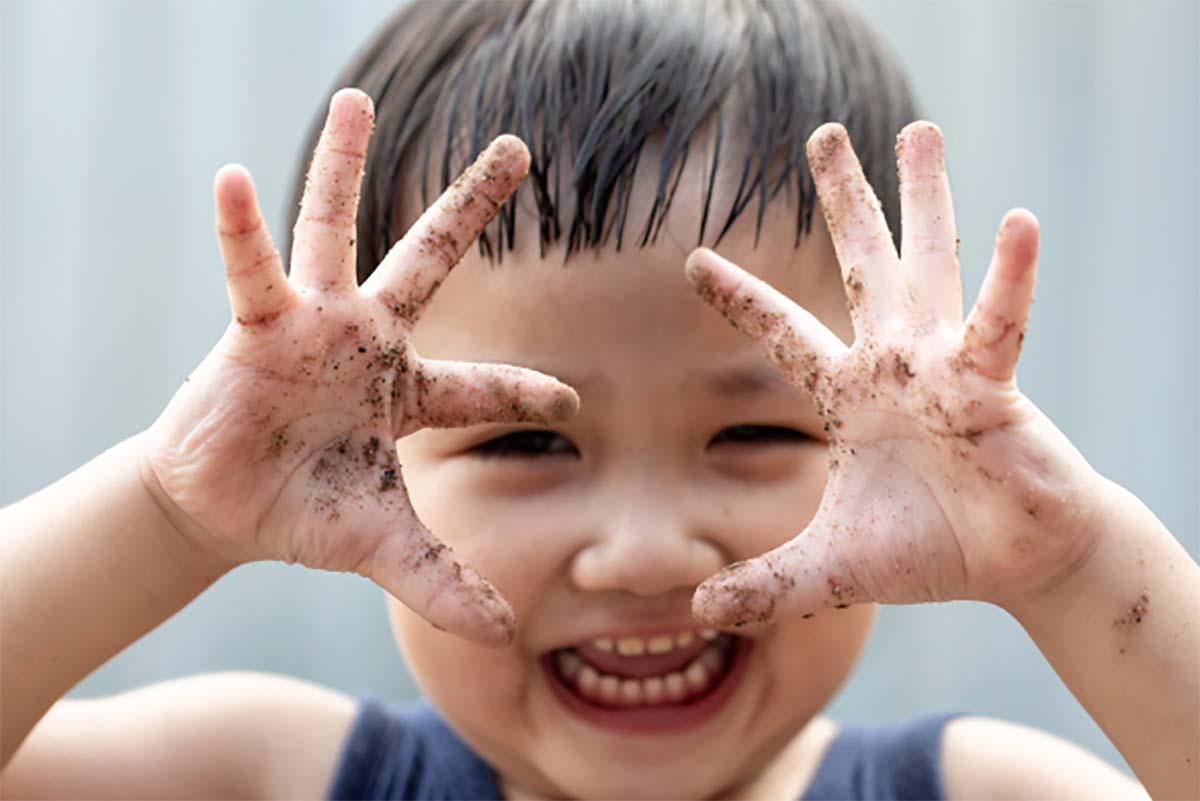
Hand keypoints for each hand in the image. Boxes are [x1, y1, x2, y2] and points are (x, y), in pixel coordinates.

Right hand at [139, 89, 576, 645]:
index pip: (486, 387)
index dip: (527, 391)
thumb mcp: (386, 549)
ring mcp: (314, 327)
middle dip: (472, 204)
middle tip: (518, 145)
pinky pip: (251, 271)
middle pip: (431, 259)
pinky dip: (239, 231)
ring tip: (353, 99)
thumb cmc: (308, 515)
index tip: (570, 400)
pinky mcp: (256, 330)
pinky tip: (227, 179)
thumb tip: (505, 635)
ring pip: (335, 230)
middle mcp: (371, 342)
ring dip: (340, 166)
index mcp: (412, 393)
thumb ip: (444, 583)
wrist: (224, 510)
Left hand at [685, 121, 1103, 626]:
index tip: (694, 260)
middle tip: (824, 134)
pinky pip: (998, 324)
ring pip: (927, 263)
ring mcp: (943, 365)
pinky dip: (1009, 278)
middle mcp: (894, 363)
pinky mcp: (992, 386)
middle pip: (858, 264)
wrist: (1015, 563)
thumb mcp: (830, 570)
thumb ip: (766, 586)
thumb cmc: (930, 548)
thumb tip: (700, 613)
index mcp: (848, 394)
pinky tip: (1017, 220)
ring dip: (923, 197)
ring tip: (917, 129)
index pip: (782, 333)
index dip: (742, 296)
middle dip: (843, 200)